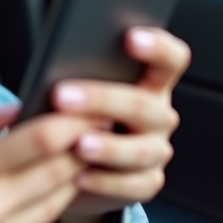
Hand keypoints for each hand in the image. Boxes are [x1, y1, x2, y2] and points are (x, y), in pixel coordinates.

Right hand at [0, 99, 88, 222]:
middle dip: (85, 145)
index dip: (74, 122)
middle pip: (61, 171)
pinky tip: (46, 184)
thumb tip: (15, 106)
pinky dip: (50, 202)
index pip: (42, 141)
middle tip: (97, 126)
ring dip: (74, 175)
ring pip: (59, 201)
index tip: (91, 108)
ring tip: (78, 152)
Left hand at [52, 27, 187, 222]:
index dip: (157, 47)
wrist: (78, 167)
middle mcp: (159, 116)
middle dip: (101, 99)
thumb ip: (78, 77)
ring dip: (107, 147)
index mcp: (151, 83)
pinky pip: (131, 185)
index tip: (130, 37)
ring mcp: (156, 151)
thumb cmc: (77, 116)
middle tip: (62, 95)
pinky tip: (78, 177)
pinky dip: (104, 182)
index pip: (170, 60)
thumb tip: (52, 67)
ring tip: (77, 144)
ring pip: (140, 149)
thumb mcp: (80, 91)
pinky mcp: (146, 183)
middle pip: (143, 105)